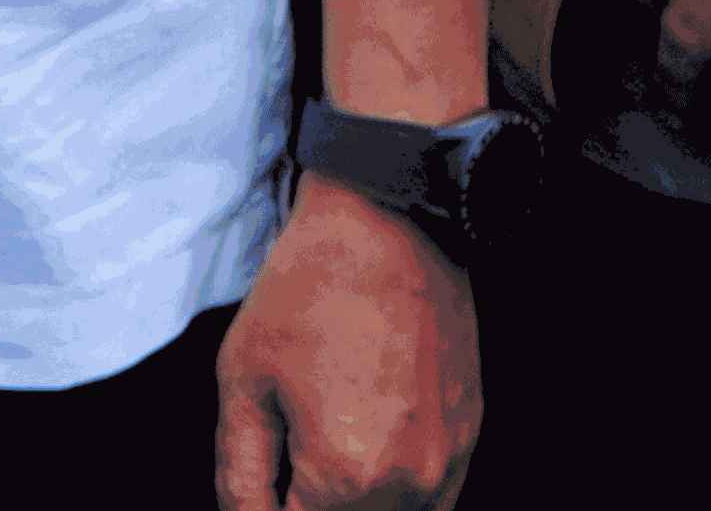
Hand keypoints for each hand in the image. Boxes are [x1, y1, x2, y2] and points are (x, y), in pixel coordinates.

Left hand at [212, 180, 477, 510]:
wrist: (389, 227)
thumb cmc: (307, 292)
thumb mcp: (243, 380)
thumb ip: (240, 473)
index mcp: (347, 477)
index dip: (266, 509)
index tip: (265, 473)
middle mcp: (411, 486)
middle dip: (307, 503)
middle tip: (290, 452)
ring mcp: (449, 466)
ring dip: (351, 503)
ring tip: (324, 439)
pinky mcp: (470, 441)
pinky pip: (432, 503)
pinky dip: (394, 495)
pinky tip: (361, 444)